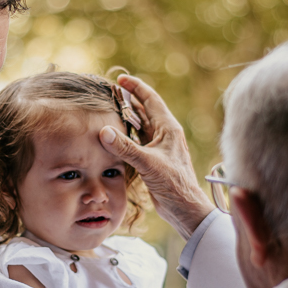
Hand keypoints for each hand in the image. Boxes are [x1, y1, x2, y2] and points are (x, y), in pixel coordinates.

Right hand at [100, 75, 214, 238]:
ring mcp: (159, 148)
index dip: (137, 88)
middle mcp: (165, 135)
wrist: (184, 208)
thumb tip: (103, 132)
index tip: (121, 79)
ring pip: (140, 126)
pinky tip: (114, 135)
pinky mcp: (152, 160)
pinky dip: (126, 136)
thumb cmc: (173, 184)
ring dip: (126, 118)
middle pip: (145, 111)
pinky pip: (137, 142)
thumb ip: (125, 147)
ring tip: (109, 110)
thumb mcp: (148, 163)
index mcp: (169, 129)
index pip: (151, 100)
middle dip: (129, 100)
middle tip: (110, 92)